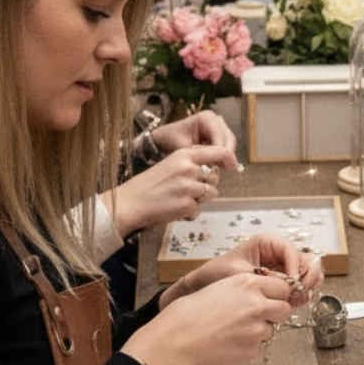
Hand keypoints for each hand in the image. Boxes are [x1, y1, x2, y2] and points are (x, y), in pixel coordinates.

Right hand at [107, 145, 237, 232]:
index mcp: (184, 155)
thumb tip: (217, 167)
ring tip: (177, 199)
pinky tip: (173, 210)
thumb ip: (192, 163)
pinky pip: (199, 209)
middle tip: (184, 190)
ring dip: (199, 199)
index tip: (234, 165)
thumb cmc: (149, 185)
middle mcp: (188, 168)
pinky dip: (189, 212)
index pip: (218, 152)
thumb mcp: (170, 165)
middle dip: (205, 185)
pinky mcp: (187, 204)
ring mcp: (188, 187)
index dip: (230, 158)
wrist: (128, 204)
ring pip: (211, 193)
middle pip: (214, 177)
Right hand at [126, 271, 297, 364]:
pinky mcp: (251, 348)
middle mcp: (256, 304)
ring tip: (233, 330)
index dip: (277, 294)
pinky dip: (247, 345)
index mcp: (247, 284)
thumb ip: (244, 290)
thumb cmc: (187, 316)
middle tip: (258, 316)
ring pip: (271, 328)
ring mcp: (255, 328)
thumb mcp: (218, 288)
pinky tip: (227, 342)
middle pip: (284, 308)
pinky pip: (257, 345)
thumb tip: (261, 294)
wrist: (174, 342)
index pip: (283, 286)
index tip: (272, 298)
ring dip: (259, 330)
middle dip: (275, 313)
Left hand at [151, 111, 238, 160]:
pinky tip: (220, 166)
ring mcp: (218, 126)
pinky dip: (223, 155)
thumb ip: (199, 155)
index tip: (221, 165)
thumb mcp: (183, 148)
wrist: (163, 140)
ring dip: (226, 156)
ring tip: (223, 169)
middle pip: (228, 138)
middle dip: (227, 154)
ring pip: (229, 142)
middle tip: (227, 168)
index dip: (222, 150)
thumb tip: (214, 166)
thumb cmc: (170, 141)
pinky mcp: (217, 135)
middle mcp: (215, 119)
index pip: (219, 135)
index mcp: (206, 118)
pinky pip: (225, 145)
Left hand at [175, 232, 324, 306]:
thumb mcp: (238, 274)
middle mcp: (279, 254)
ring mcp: (284, 269)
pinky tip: (293, 303)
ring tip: (296, 299)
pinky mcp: (283, 284)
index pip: (290, 249)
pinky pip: (301, 286)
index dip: (295, 264)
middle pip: (306, 260)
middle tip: (300, 291)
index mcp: (267, 243)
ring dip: (307, 286)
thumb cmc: (217, 275)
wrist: (204, 289)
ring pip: (308, 273)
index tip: (292, 280)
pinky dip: (302, 294)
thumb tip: (288, 285)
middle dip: (306, 276)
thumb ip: (264, 279)